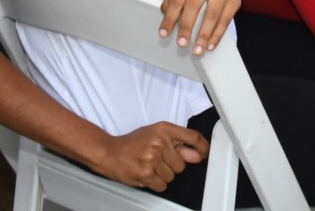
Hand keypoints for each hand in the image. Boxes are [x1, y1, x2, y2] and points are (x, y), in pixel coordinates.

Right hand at [93, 122, 208, 189]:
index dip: (203, 147)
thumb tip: (197, 155)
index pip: (193, 137)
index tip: (205, 153)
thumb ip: (177, 144)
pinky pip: (162, 185)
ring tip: (150, 167)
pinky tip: (147, 175)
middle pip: (182, 164)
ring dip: (163, 176)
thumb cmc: (132, 143)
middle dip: (172, 166)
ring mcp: (152, 158)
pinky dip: (156, 184)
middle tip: (158, 161)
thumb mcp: (155, 134)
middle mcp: (159, 142)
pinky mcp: (145, 173)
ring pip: (172, 176)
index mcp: (164, 129)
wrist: (109, 153)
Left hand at [158, 0, 240, 53]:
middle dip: (186, 27)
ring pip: (212, 15)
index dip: (170, 17)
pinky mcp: (235, 0)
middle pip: (194, 6)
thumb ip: (174, 0)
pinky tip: (210, 46)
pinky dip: (217, 35)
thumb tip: (167, 19)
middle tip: (181, 44)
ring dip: (203, 35)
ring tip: (197, 51)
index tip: (164, 34)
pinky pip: (225, 21)